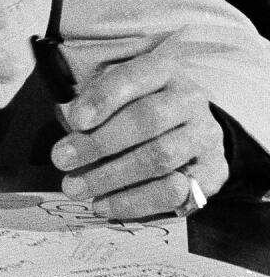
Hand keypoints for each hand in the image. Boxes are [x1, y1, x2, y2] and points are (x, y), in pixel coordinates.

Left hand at [52, 65, 226, 219]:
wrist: (185, 129)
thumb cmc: (134, 108)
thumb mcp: (112, 97)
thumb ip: (91, 111)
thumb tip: (69, 140)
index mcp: (163, 72)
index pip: (134, 78)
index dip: (104, 99)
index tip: (75, 121)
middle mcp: (190, 100)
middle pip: (147, 119)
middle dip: (100, 143)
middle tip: (62, 160)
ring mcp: (206, 136)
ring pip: (161, 157)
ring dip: (112, 176)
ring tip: (76, 187)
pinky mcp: (214, 172)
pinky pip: (175, 192)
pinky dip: (135, 202)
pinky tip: (104, 204)